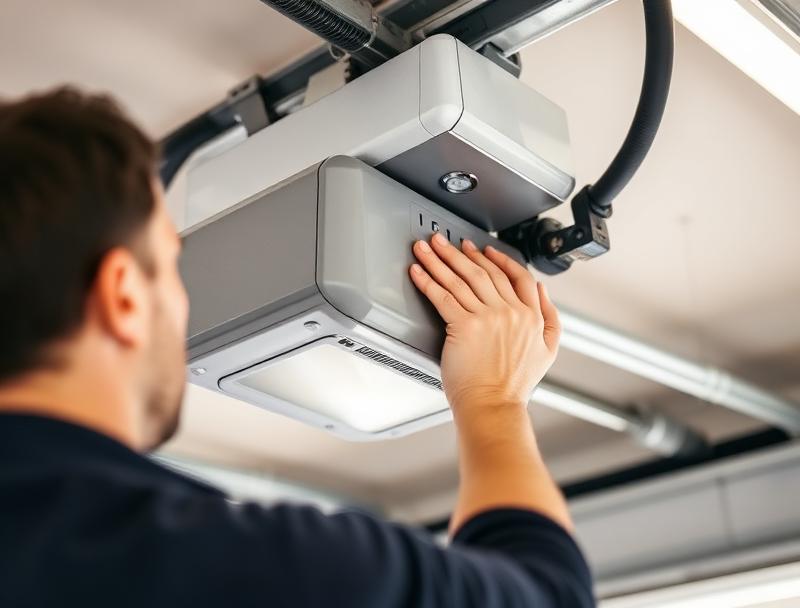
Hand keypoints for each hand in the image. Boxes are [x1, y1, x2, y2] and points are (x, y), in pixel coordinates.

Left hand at [409, 233, 559, 411]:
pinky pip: (442, 296)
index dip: (498, 258)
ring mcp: (487, 317)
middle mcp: (510, 312)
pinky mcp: (463, 326)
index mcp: (530, 315)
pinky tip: (418, 271)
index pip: (516, 275)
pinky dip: (428, 280)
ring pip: (461, 279)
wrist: (494, 406)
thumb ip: (550, 316)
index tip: (484, 250)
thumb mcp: (548, 350)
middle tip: (446, 242)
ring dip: (440, 259)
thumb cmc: (513, 386)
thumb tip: (542, 290)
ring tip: (426, 248)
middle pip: (483, 272)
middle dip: (461, 252)